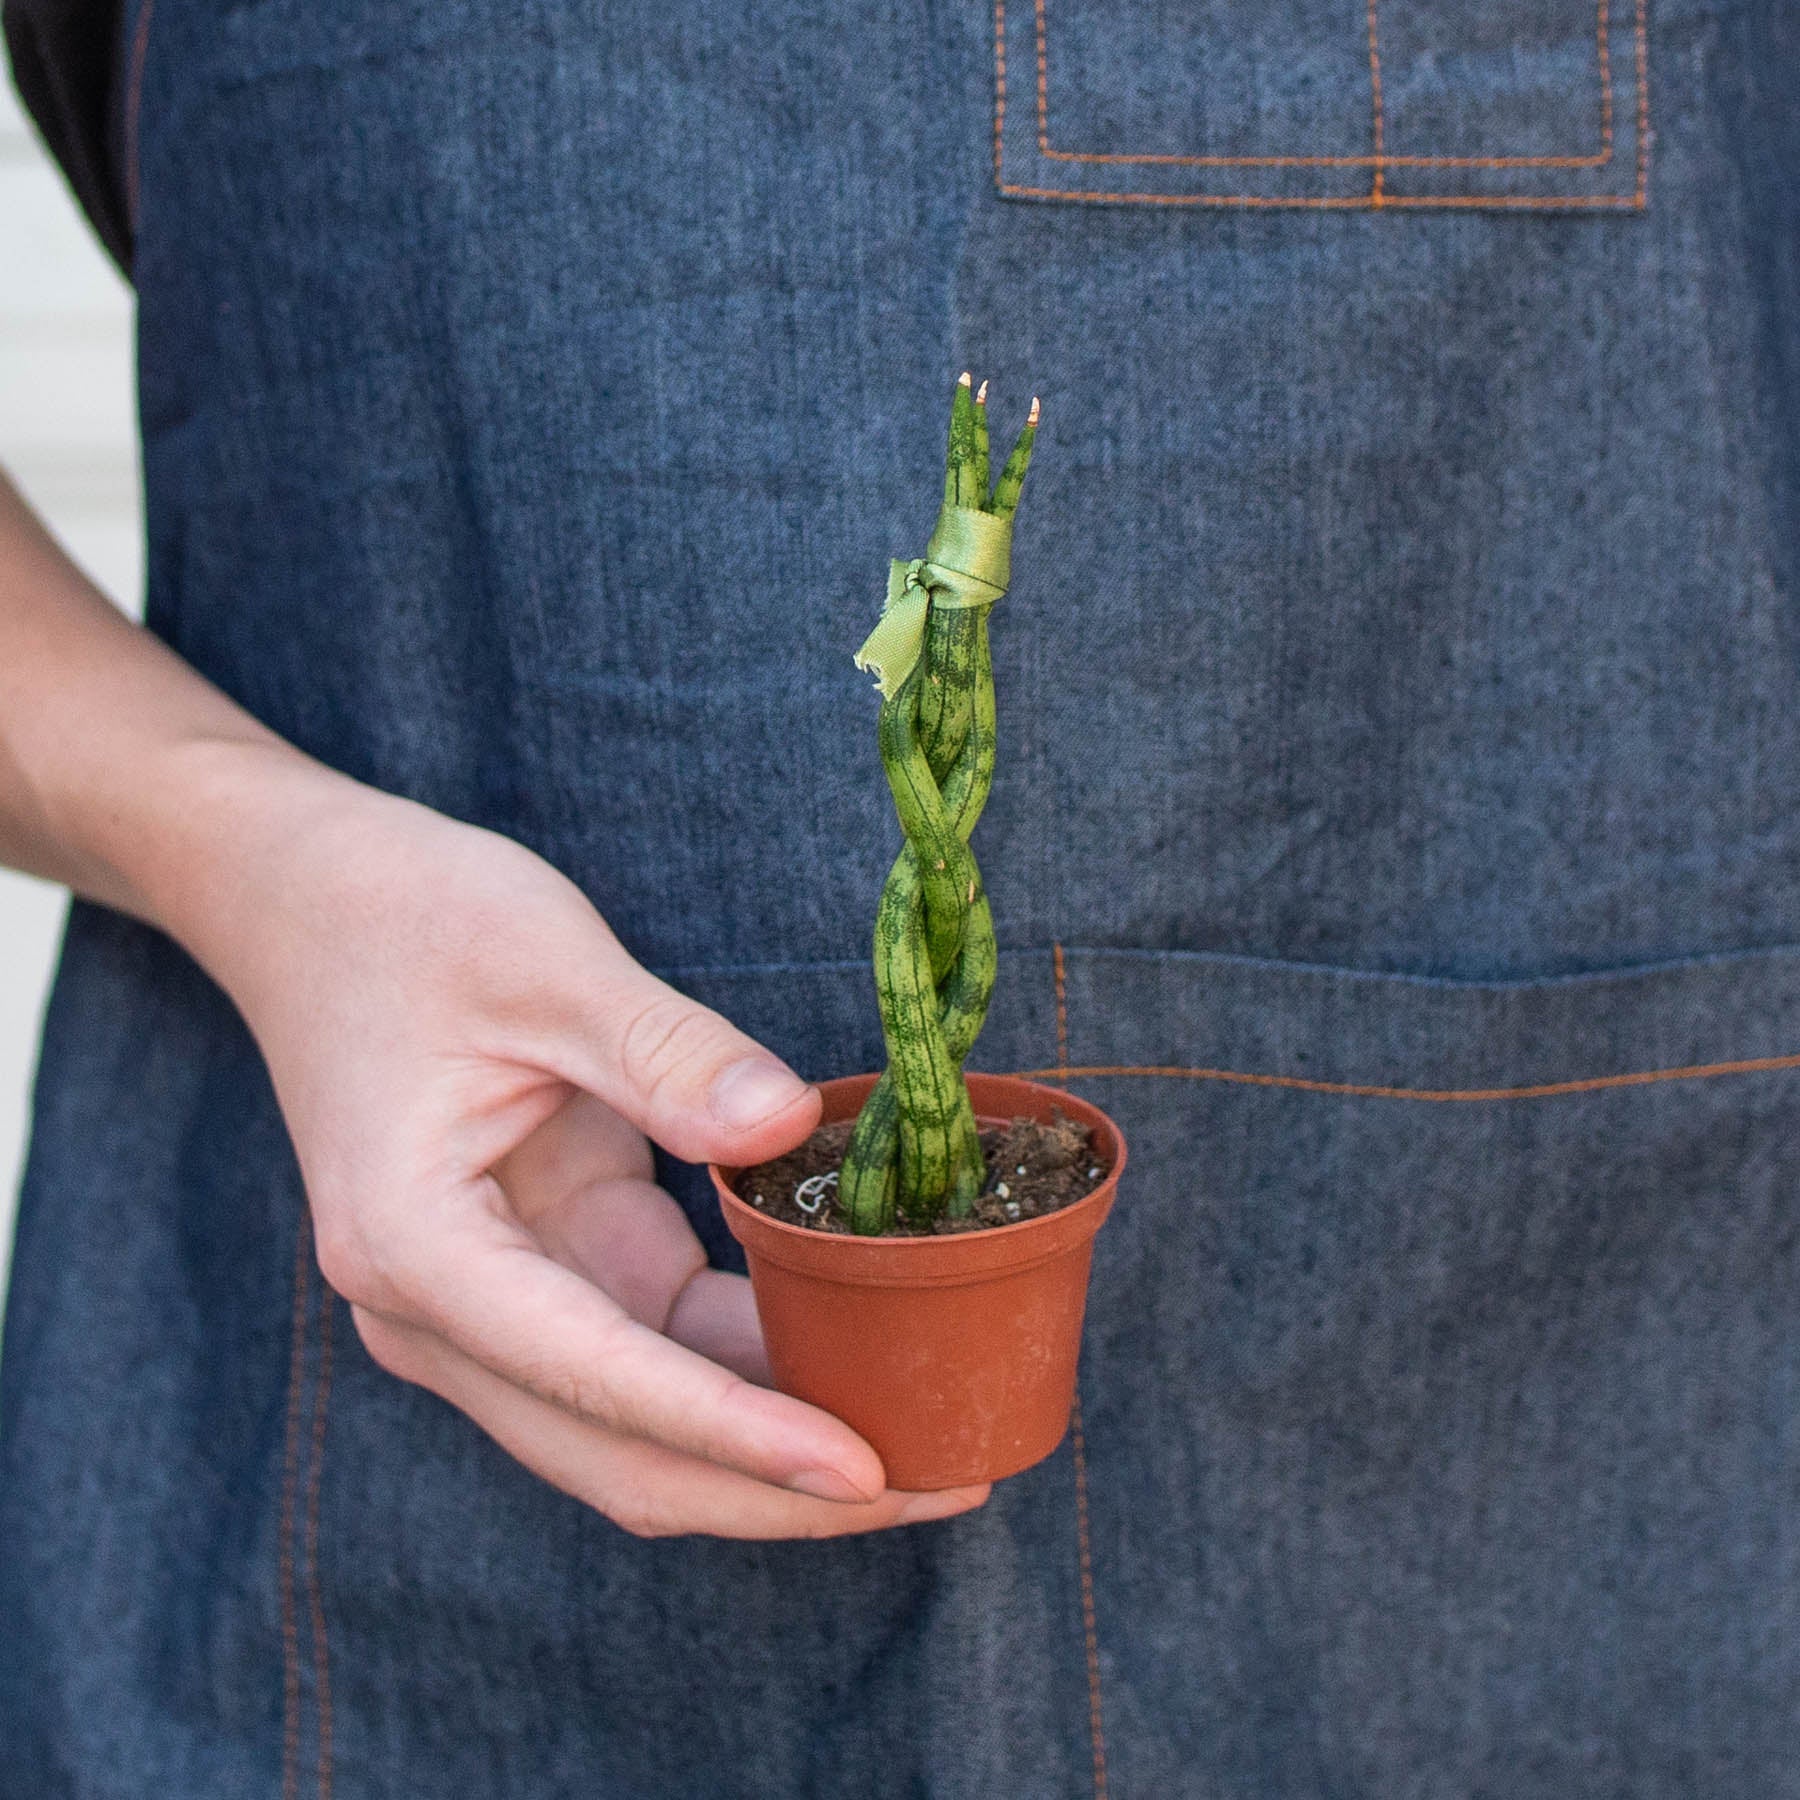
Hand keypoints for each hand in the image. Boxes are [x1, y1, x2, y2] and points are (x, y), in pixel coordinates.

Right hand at [189, 753, 990, 1538]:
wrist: (312, 903)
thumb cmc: (411, 920)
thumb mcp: (547, 965)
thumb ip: (670, 1055)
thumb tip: (789, 1124)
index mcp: (419, 1248)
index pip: (599, 1380)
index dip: (739, 1435)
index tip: (866, 1472)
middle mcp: (440, 1312)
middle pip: (623, 1450)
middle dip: (778, 1487)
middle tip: (942, 1484)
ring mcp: (487, 1304)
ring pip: (643, 1426)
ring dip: (774, 1444)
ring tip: (927, 1440)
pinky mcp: (535, 1274)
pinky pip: (653, 1351)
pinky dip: (748, 1367)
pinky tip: (852, 1352)